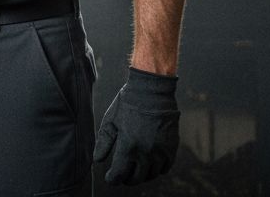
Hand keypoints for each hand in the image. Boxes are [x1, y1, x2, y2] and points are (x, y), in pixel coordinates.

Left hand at [93, 67, 179, 184]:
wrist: (152, 90)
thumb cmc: (128, 104)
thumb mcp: (110, 120)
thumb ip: (103, 143)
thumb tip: (97, 160)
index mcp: (128, 147)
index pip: (118, 175)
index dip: (112, 179)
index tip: (110, 177)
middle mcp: (145, 153)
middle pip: (135, 179)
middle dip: (126, 179)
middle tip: (123, 175)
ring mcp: (160, 151)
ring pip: (151, 175)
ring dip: (142, 175)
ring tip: (136, 169)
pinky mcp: (171, 147)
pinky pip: (165, 168)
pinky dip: (157, 169)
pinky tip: (151, 163)